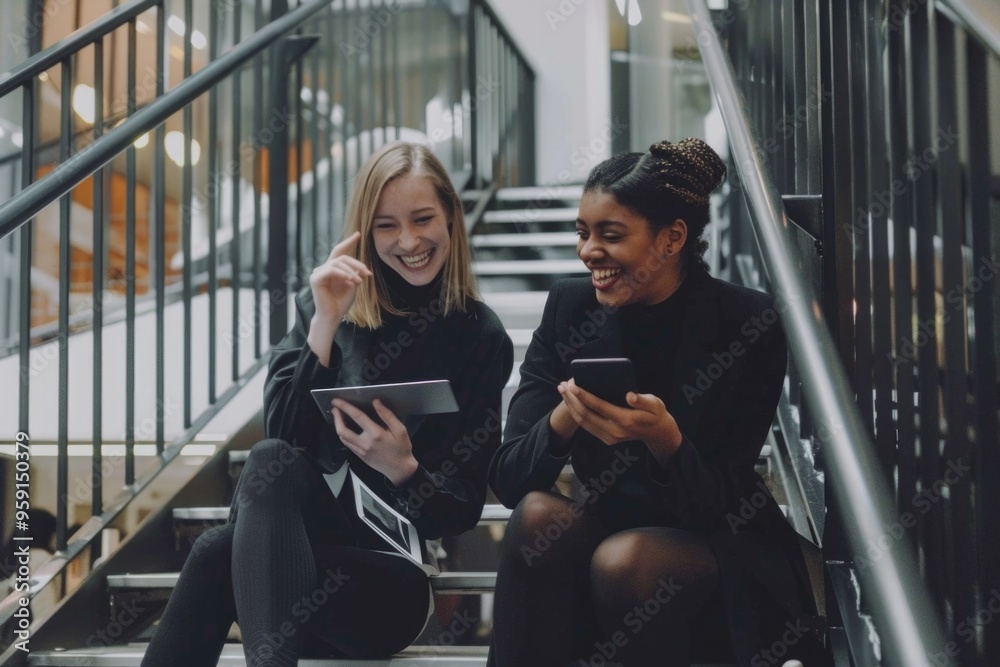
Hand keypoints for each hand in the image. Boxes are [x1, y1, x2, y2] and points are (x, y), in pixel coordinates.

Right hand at [310, 232, 372, 323]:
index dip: (349, 242)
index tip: (358, 234)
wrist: (333, 316)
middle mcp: (323, 268)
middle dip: (357, 263)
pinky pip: (331, 270)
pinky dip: (343, 274)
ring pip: (338, 262)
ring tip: (359, 281)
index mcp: (332, 269)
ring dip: (352, 271)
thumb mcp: (353, 284)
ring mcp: (318, 273)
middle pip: (342, 256)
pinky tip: (350, 280)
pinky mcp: (315, 279)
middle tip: (368, 272)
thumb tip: (359, 267)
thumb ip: (355, 273)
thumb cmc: (342, 303)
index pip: (340, 251)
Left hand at [331, 398, 419, 486]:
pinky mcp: (360, 456)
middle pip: (343, 430)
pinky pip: (347, 444)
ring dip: (337, 426)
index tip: (337, 400)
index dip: (346, 407)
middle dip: (336, 417)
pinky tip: (344, 429)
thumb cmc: (402, 448)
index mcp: (376, 434)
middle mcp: (365, 443)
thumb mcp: (400, 430)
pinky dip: (343, 434)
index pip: (357, 417)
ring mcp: (361, 451)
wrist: (400, 469)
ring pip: (343, 438)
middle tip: (334, 408)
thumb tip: (376, 402)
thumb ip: (388, 415)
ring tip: (338, 416)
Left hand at [557, 379, 681, 465]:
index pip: (599, 407)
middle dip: (571, 400)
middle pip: (586, 415)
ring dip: (570, 406)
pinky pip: (586, 426)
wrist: (658, 434)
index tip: (572, 386)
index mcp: (624, 420)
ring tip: (562, 391)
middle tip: (561, 385)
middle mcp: (614, 430)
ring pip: (583, 422)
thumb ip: (642, 400)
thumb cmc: (656, 414)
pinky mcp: (606, 438)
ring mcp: (609, 437)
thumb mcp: (655, 404)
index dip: (584, 396)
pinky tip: (570, 402)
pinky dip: (576, 413)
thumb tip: (630, 396)